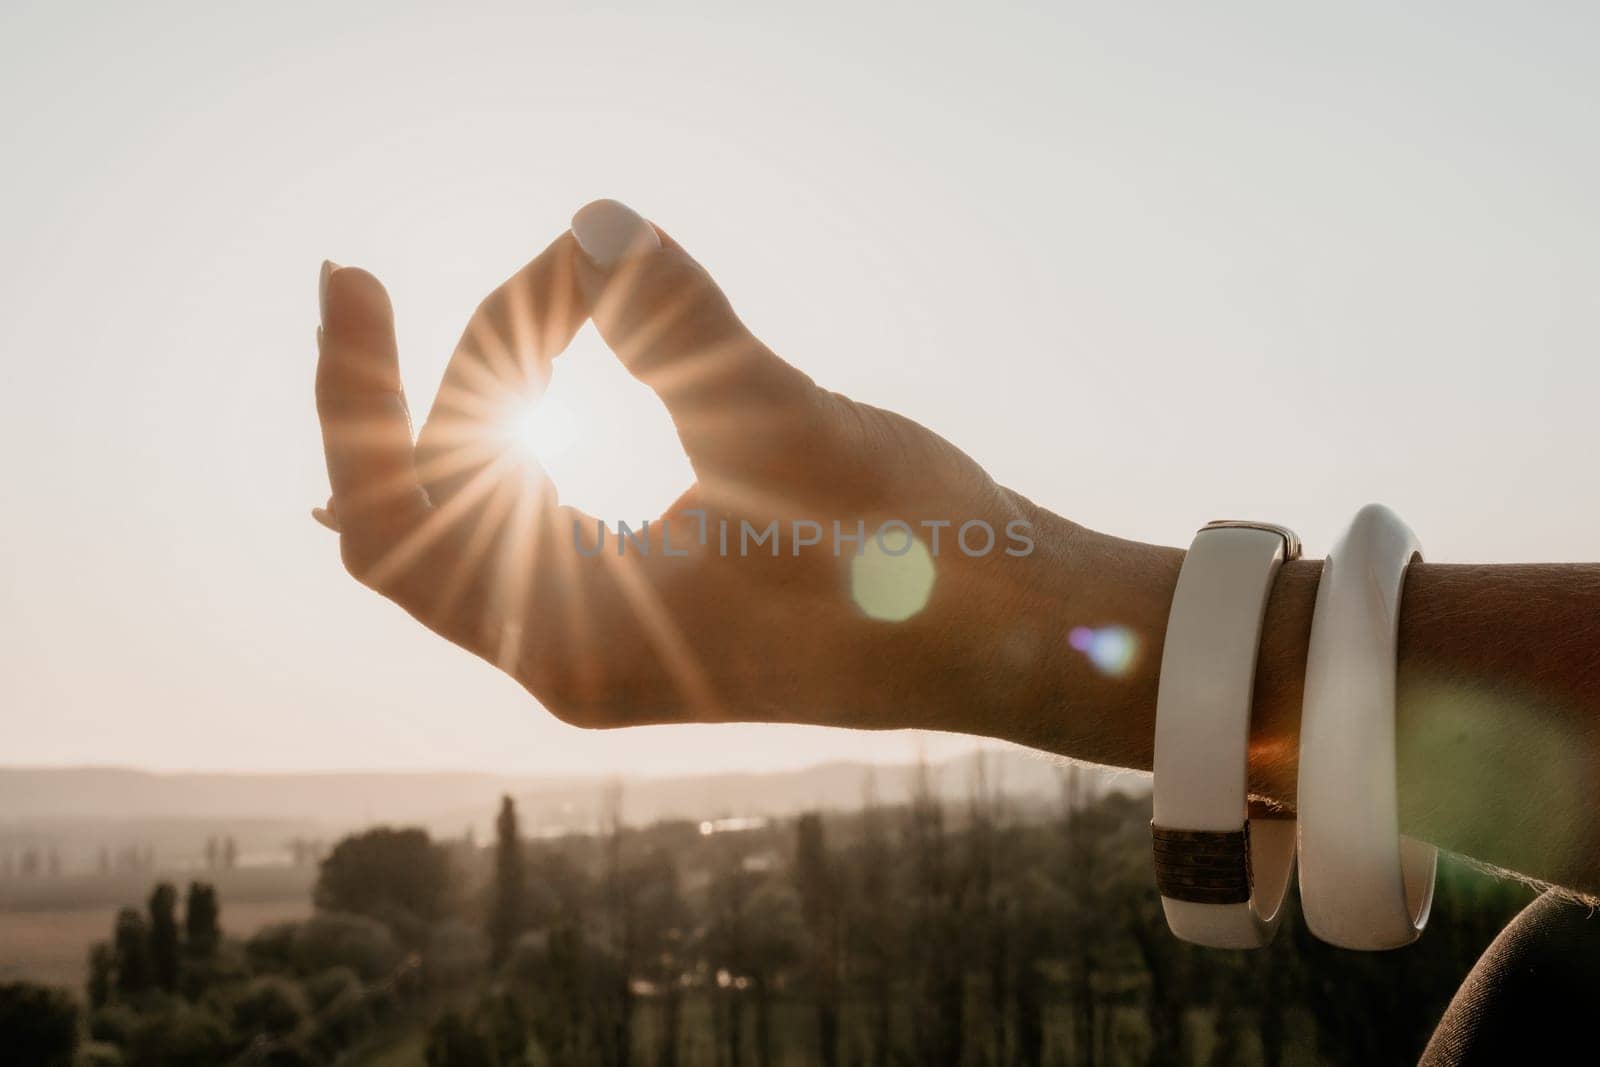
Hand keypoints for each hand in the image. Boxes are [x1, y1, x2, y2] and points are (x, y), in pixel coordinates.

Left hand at [315, 200, 1090, 735]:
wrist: (1020, 638)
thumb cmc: (923, 564)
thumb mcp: (796, 433)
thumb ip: (682, 324)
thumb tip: (592, 219)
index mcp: (577, 646)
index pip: (390, 525)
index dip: (351, 399)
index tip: (353, 278)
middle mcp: (571, 660)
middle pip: (427, 511)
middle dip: (455, 371)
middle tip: (555, 266)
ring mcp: (610, 644)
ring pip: (478, 520)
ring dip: (490, 401)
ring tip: (533, 297)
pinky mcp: (653, 613)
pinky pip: (531, 531)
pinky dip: (517, 445)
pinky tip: (515, 384)